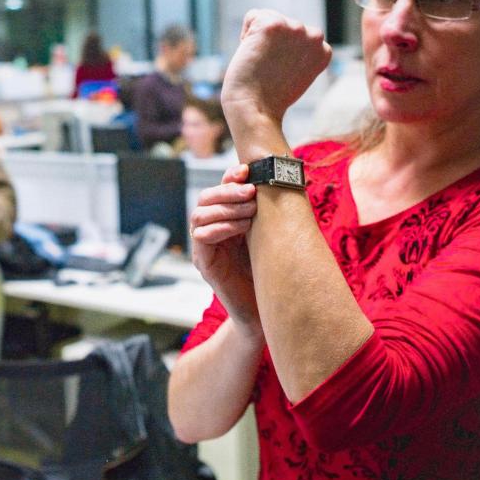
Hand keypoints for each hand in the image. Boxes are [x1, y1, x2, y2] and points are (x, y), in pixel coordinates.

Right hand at [190, 164, 260, 333]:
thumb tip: (279, 181)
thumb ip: (266, 211)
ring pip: (200, 215)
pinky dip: (219, 228)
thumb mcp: (269, 234)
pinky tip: (238, 228)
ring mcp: (204, 247)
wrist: (267, 308)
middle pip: (205, 198)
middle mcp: (211, 230)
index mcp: (225, 219)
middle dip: (227, 191)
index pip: (219, 190)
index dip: (229, 177)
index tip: (247, 170)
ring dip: (225, 208)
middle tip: (251, 192)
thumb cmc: (270, 270)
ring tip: (251, 212)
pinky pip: (201, 238)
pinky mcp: (204, 264)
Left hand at [221, 9, 331, 129]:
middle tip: (268, 70)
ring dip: (259, 39)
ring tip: (261, 64)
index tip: (280, 73)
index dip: (281, 54)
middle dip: (271, 44)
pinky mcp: (273, 23)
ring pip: (268, 18)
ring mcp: (295, 28)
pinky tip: (252, 55)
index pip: (297, 36)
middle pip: (283, 24)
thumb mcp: (298, 74)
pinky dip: (245, 35)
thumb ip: (300, 54)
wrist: (255, 109)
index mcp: (324, 49)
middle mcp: (314, 36)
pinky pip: (252, 16)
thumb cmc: (269, 98)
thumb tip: (288, 40)